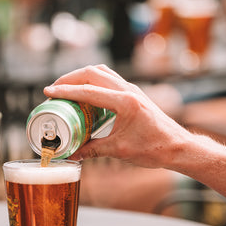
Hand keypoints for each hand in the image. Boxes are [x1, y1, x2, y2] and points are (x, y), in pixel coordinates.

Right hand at [43, 64, 192, 168]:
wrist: (177, 147)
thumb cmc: (154, 148)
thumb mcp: (119, 150)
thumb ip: (92, 150)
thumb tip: (71, 154)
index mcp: (125, 103)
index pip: (88, 91)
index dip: (65, 91)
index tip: (48, 92)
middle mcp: (128, 91)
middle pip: (92, 73)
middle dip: (70, 78)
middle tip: (54, 89)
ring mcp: (132, 90)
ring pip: (101, 72)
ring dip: (82, 77)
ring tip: (67, 89)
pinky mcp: (133, 94)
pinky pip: (109, 79)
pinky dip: (93, 82)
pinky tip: (86, 96)